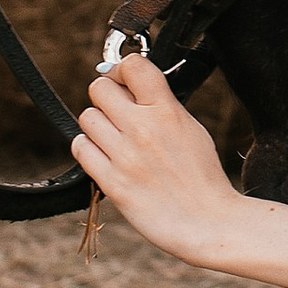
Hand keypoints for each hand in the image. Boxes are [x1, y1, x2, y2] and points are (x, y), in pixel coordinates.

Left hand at [73, 53, 241, 263]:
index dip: (123, 69)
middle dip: (108, 96)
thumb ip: (162, 105)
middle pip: (99, 88)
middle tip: (118, 111)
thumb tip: (132, 87)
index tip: (124, 80)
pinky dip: (89, 148)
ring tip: (115, 138)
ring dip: (98, 125)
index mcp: (167, 111)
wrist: (207, 222)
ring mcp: (124, 156)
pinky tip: (105, 155)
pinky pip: (81, 148)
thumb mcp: (191, 128)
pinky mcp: (112, 182)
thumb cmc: (202, 177)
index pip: (132, 65)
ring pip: (87, 117)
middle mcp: (143, 129)